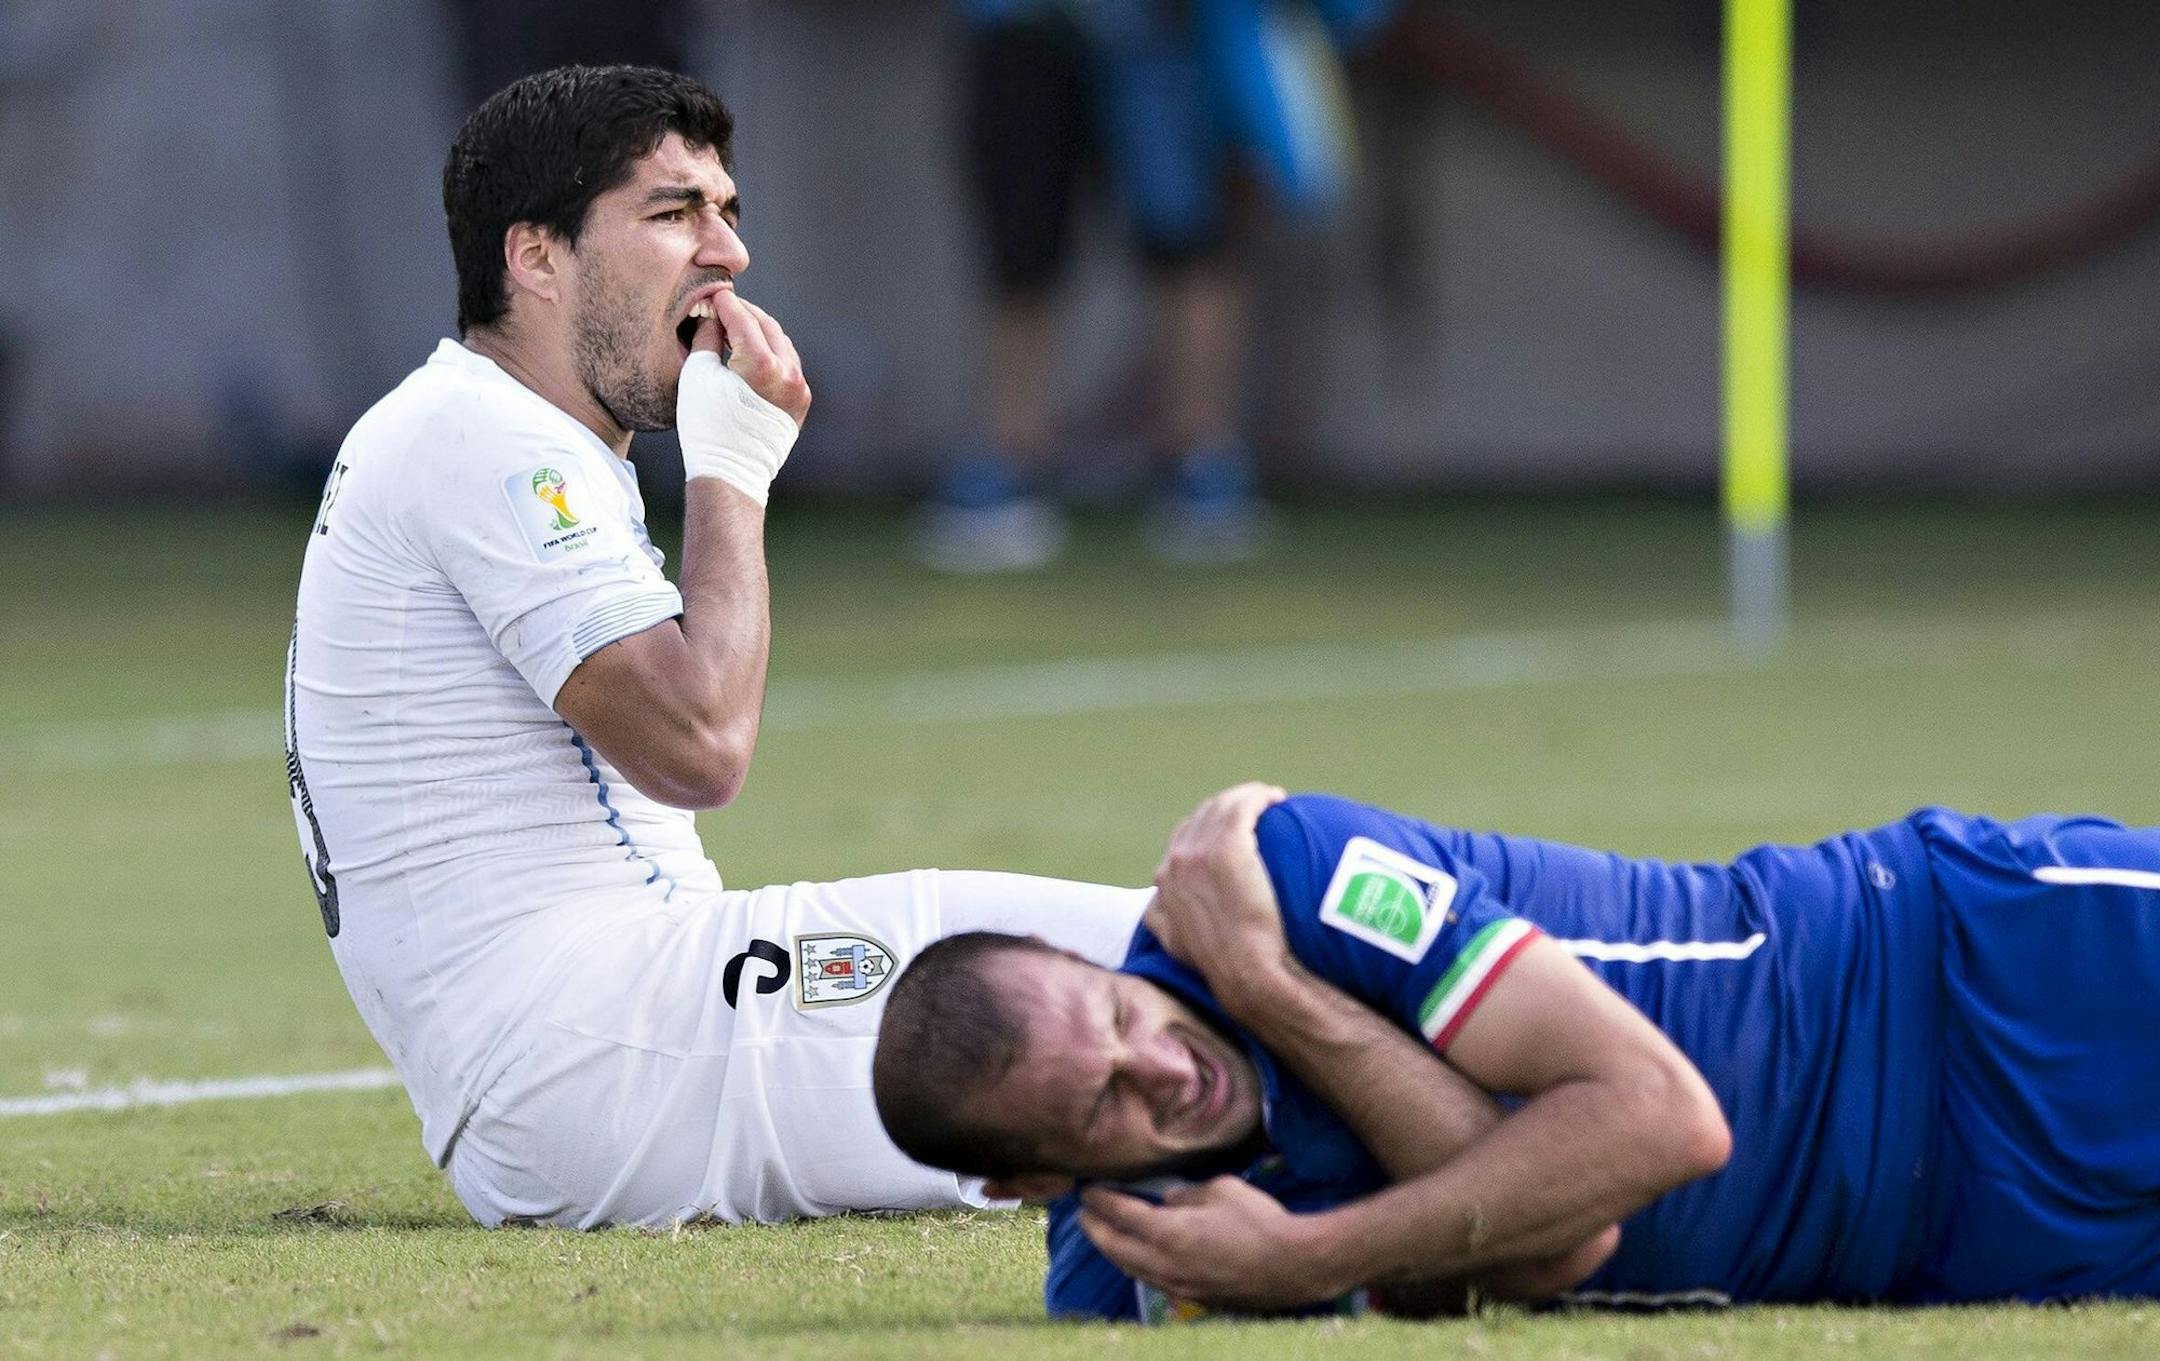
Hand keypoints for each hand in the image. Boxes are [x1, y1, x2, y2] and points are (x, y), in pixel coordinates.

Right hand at [678, 290, 806, 502]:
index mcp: (761, 364)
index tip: (712, 295)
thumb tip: (713, 316)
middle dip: (744, 313)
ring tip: (735, 327)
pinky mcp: (801, 400)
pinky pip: (788, 363)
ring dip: (759, 330)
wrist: (731, 471)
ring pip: (780, 342)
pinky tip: (752, 350)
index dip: (724, 303)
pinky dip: (771, 351)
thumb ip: (707, 337)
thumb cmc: (707, 426)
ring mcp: (799, 387)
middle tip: (723, 306)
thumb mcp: (698, 375)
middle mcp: (788, 372)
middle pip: (766, 325)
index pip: (742, 318)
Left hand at [1077, 1179, 1350, 1313]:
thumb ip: (1186, 1194)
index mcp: (1168, 1233)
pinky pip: (1153, 1280)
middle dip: (1095, 1230)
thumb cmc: (1258, 1221)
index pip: (1121, 1214)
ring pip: (1132, 1269)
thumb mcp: (1219, 1190)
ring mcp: (1178, 1286)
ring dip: (1114, 1252)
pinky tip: (1141, 1258)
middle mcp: (1165, 1264)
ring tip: (1105, 1237)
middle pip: (1115, 1248)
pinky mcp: (1194, 1298)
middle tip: (1083, 1214)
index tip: (1087, 1189)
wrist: (1293, 1266)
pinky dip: (1138, 1266)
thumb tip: (1169, 1200)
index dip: (1101, 1200)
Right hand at [1145, 782, 1290, 1012]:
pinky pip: (1244, 806)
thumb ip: (1160, 920)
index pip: (1185, 835)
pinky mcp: (1229, 847)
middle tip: (1257, 812)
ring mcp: (1201, 851)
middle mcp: (1178, 859)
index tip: (1236, 830)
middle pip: (1204, 815)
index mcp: (1166, 877)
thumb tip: (1153, 907)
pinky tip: (1277, 798)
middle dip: (1228, 808)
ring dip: (1246, 797)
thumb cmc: (1219, 964)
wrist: (1244, 972)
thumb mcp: (1174, 943)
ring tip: (1271, 800)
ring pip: (1223, 805)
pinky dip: (1259, 796)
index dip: (1210, 827)